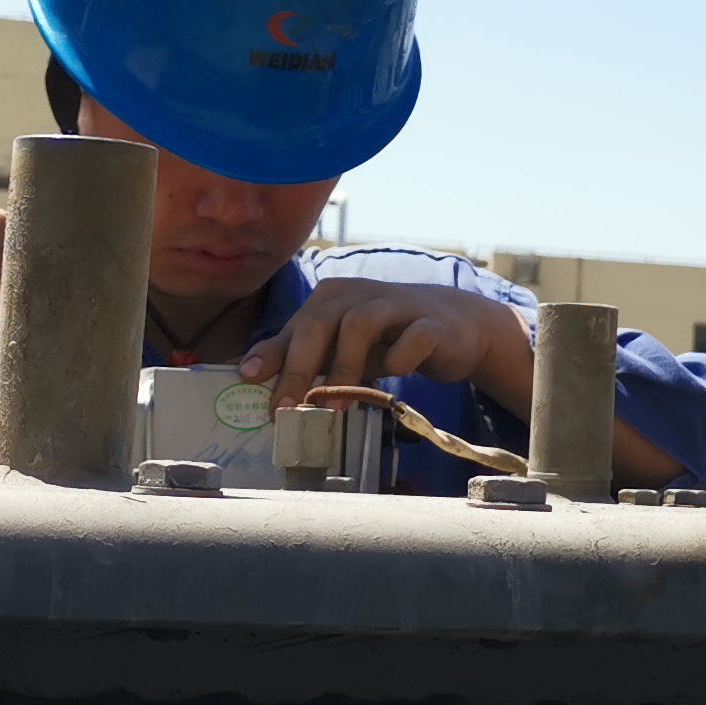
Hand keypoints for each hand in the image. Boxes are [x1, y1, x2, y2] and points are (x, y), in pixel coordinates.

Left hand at [241, 278, 535, 412]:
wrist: (456, 325)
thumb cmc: (388, 337)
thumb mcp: (340, 344)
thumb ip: (301, 354)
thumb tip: (250, 373)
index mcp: (332, 297)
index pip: (295, 326)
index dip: (272, 354)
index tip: (250, 380)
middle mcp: (360, 294)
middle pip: (320, 323)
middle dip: (300, 368)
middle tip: (288, 409)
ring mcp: (397, 305)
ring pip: (360, 325)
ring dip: (344, 368)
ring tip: (336, 406)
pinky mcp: (431, 323)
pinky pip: (412, 337)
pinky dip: (400, 357)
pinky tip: (393, 374)